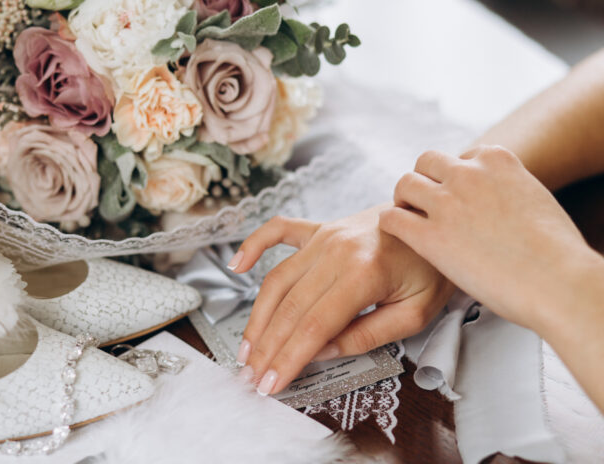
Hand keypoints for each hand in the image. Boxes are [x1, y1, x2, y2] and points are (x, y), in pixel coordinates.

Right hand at [231, 204, 454, 395]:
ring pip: (277, 279)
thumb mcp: (415, 313)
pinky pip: (278, 231)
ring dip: (257, 316)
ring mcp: (324, 236)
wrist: (436, 220)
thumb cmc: (431, 267)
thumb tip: (320, 351)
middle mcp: (337, 251)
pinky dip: (253, 245)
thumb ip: (367, 335)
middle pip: (289, 307)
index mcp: (364, 273)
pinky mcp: (320, 228)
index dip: (288, 358)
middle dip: (267, 347)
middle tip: (251, 376)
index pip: (313, 326)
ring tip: (246, 348)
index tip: (271, 384)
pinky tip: (236, 266)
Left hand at [380, 145, 595, 330]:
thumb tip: (500, 200)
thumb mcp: (534, 198)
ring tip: (405, 216)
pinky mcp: (430, 235)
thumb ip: (509, 190)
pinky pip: (392, 218)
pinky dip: (389, 223)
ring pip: (405, 184)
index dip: (453, 177)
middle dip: (423, 180)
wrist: (557, 280)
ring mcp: (446, 203)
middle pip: (426, 162)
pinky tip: (394, 233)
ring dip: (403, 199)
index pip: (461, 156)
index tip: (453, 192)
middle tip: (421, 202)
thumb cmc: (555, 250)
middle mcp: (468, 174)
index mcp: (497, 160)